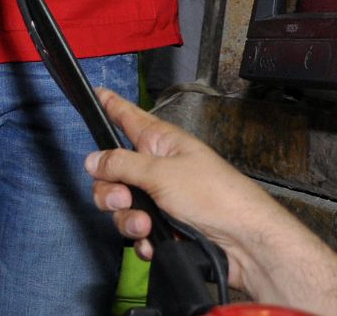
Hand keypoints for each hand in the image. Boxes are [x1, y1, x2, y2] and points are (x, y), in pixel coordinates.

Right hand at [84, 89, 336, 314]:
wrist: (244, 243)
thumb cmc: (214, 196)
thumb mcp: (160, 173)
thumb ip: (121, 164)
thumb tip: (92, 160)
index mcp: (160, 142)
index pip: (127, 116)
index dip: (110, 104)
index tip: (94, 91)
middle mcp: (157, 168)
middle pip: (113, 172)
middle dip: (110, 189)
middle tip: (122, 198)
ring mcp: (161, 199)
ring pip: (123, 205)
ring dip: (128, 219)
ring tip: (145, 226)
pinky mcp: (166, 228)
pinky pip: (138, 231)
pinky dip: (142, 240)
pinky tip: (153, 244)